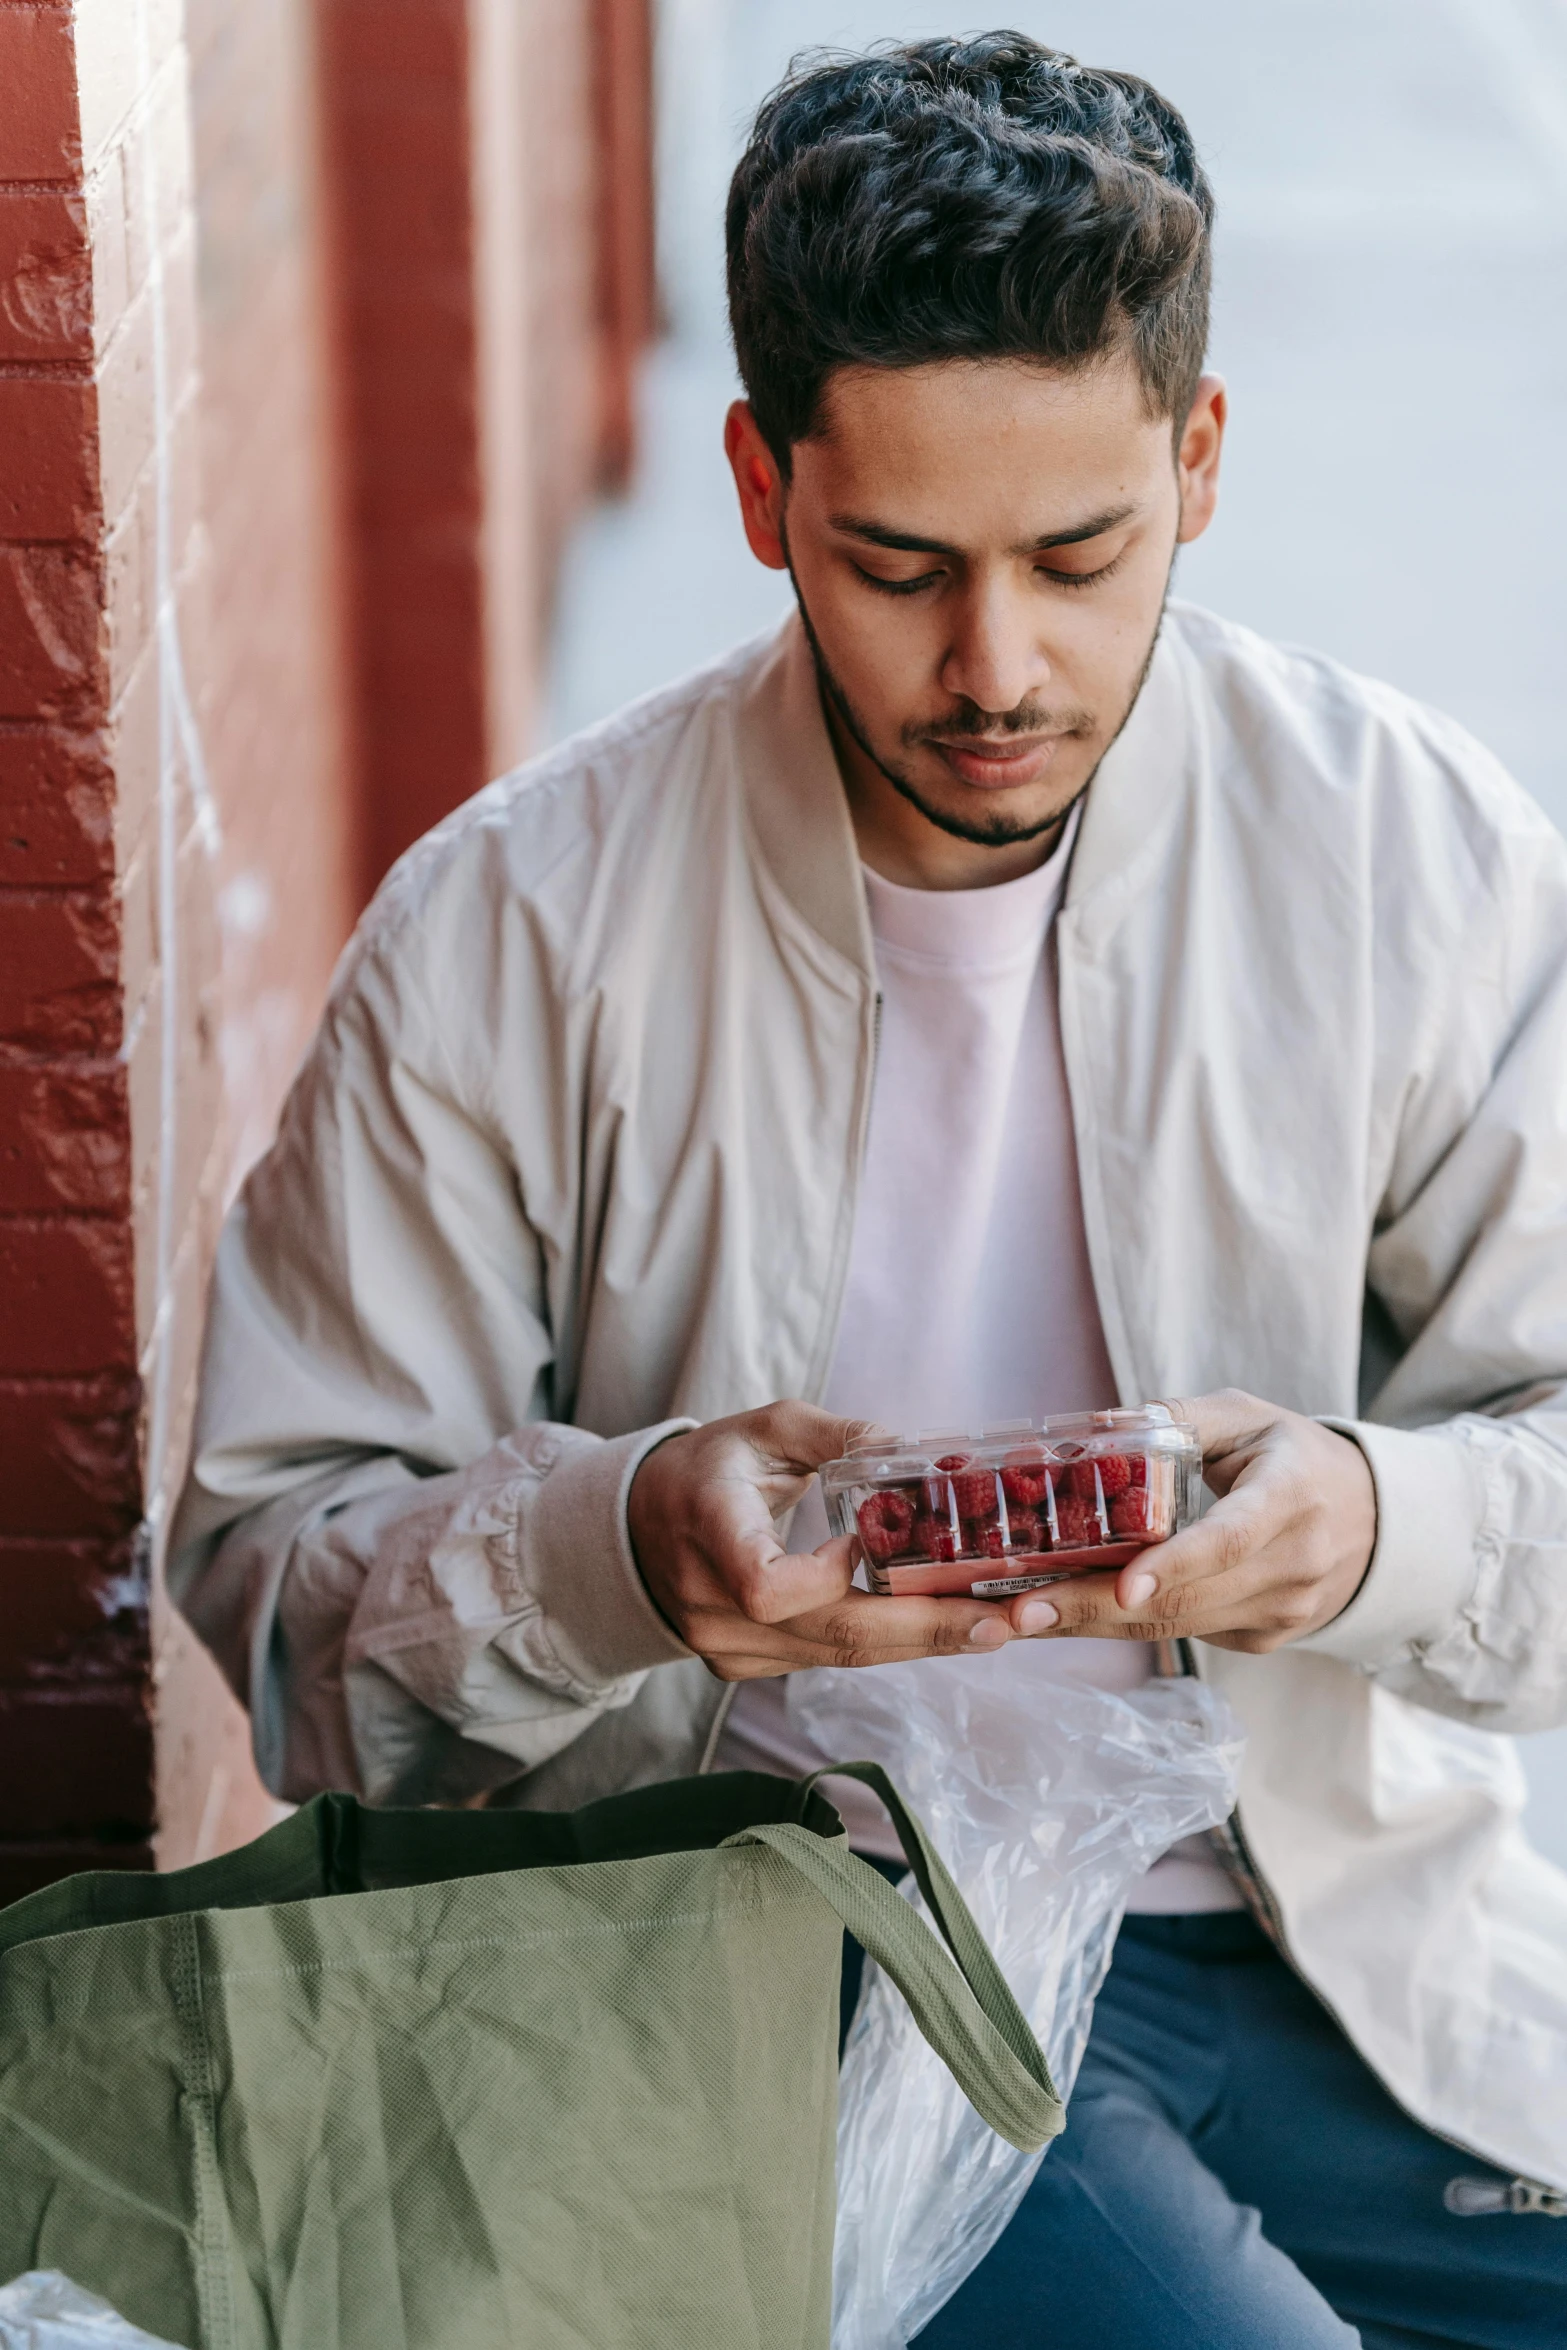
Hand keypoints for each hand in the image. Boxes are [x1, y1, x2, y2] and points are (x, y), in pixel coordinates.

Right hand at [627, 1400, 1014, 1678]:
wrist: (636, 1531)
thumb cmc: (706, 1470)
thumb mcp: (763, 1430)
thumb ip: (836, 1435)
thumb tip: (915, 1449)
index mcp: (709, 1531)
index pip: (763, 1585)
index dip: (826, 1577)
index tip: (860, 1546)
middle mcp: (712, 1604)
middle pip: (830, 1634)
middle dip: (925, 1628)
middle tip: (1000, 1620)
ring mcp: (727, 1646)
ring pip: (838, 1656)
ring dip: (920, 1642)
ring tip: (993, 1625)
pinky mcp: (744, 1667)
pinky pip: (826, 1660)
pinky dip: (885, 1646)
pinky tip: (938, 1629)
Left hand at [1002, 1389, 1376, 1652]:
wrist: (1373, 1520)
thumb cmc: (1294, 1457)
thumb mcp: (1248, 1417)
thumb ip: (1181, 1416)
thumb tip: (1099, 1424)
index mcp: (1290, 1497)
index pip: (1228, 1540)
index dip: (1173, 1565)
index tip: (1121, 1587)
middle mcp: (1293, 1565)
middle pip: (1185, 1599)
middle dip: (1093, 1608)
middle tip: (1019, 1611)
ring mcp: (1283, 1612)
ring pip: (1177, 1627)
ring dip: (1094, 1625)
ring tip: (1021, 1618)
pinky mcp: (1265, 1639)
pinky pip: (1187, 1635)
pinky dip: (1126, 1627)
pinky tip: (1070, 1616)